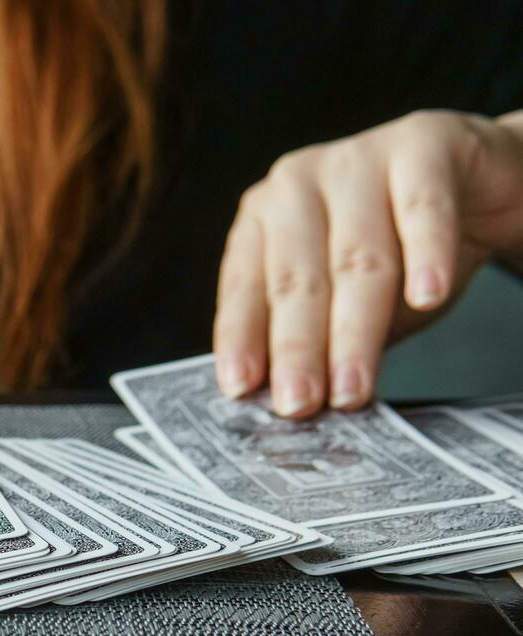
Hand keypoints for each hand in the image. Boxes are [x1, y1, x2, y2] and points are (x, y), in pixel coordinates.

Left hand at [213, 109, 522, 416]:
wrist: (481, 181)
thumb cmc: (400, 246)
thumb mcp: (347, 299)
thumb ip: (319, 337)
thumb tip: (290, 399)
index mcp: (264, 220)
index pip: (244, 286)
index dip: (242, 340)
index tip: (242, 390)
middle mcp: (297, 186)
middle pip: (297, 279)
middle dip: (297, 349)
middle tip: (300, 403)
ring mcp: (356, 160)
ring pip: (357, 256)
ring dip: (354, 329)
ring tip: (354, 385)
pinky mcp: (421, 145)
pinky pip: (423, 209)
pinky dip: (426, 255)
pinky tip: (427, 297)